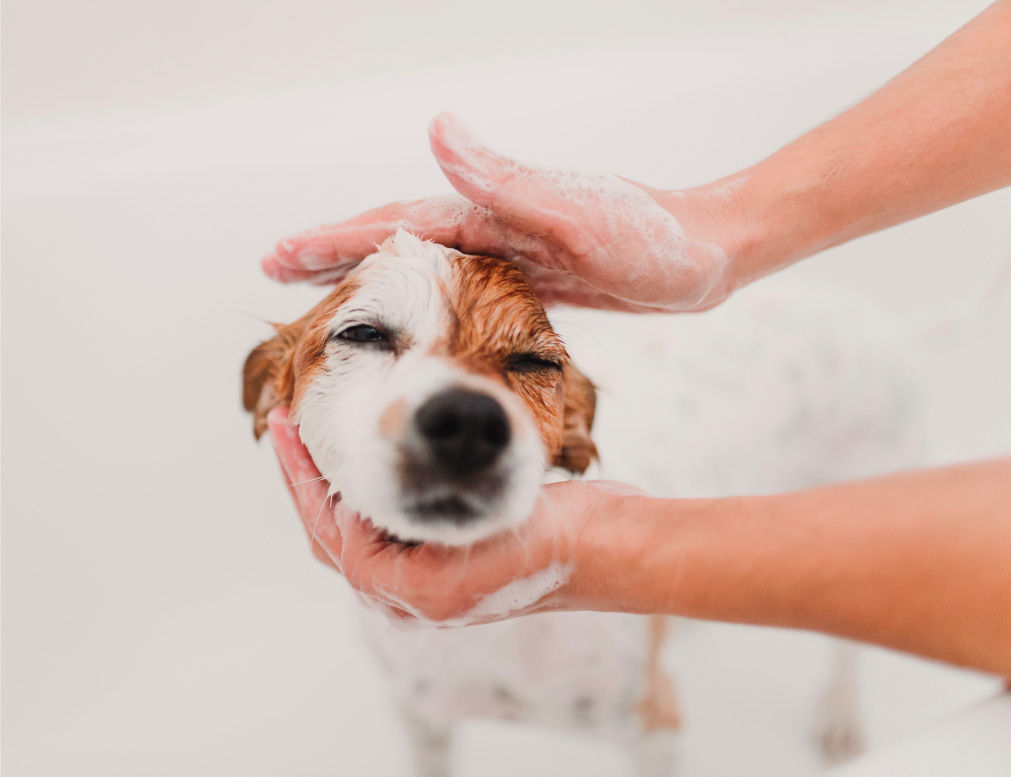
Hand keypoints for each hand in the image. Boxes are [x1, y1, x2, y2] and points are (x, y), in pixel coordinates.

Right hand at [261, 113, 742, 311]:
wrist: (708, 253)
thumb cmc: (652, 238)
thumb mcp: (577, 212)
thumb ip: (506, 180)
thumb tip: (435, 129)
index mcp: (491, 211)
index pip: (394, 224)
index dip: (334, 238)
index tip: (278, 254)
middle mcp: (492, 226)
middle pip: (395, 239)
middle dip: (334, 253)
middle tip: (275, 270)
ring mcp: (511, 252)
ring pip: (422, 266)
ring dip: (371, 277)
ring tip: (324, 292)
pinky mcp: (532, 278)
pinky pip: (459, 288)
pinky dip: (423, 299)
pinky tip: (412, 313)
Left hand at [267, 406, 641, 624]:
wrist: (611, 547)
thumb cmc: (552, 541)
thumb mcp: (471, 530)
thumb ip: (401, 534)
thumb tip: (341, 511)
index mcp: (410, 594)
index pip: (331, 533)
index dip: (301, 479)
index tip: (285, 428)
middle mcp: (415, 593)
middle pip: (336, 536)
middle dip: (308, 482)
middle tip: (288, 428)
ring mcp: (434, 577)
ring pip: (362, 530)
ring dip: (339, 484)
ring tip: (321, 439)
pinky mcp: (454, 556)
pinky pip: (394, 524)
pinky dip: (375, 490)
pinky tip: (377, 457)